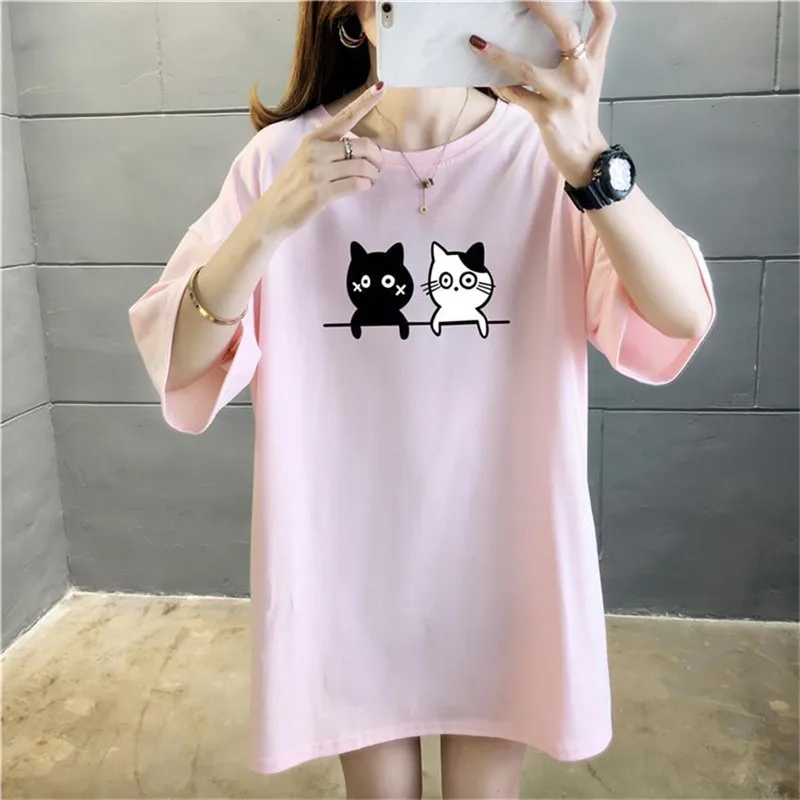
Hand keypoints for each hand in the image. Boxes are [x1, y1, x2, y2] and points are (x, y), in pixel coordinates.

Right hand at [259, 83, 385, 234]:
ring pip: (362, 167)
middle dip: (377, 158)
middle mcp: (314, 151)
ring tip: (371, 180)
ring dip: (373, 175)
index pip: (344, 117)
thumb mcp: (306, 159)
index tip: (381, 87)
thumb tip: (359, 146)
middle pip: (362, 146)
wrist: (272, 213)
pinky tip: (364, 187)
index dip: (365, 102)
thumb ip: (328, 149)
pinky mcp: (321, 192)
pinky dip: (366, 186)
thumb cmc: (293, 187)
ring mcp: (317, 172)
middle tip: (378, 168)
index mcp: (313, 139)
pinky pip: (356, 184)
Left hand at [470, 0, 614, 186]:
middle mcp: (582, 74)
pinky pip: (516, 95)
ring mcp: (564, 95)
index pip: (606, 19)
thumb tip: (544, 34)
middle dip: (542, 6)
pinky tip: (487, 79)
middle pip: (566, 30)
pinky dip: (500, 86)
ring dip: (499, 54)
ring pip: (527, 68)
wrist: (585, 155)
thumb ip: (573, 58)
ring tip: (478, 43)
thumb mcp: (586, 82)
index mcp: (595, 61)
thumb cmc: (580, 115)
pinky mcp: (546, 115)